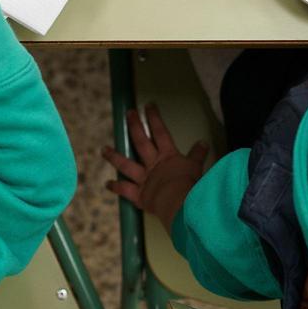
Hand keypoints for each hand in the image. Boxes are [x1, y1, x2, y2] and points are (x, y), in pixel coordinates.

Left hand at [103, 104, 208, 229]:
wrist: (178, 203)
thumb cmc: (189, 184)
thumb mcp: (197, 166)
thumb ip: (198, 155)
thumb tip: (204, 143)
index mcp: (168, 156)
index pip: (160, 132)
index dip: (154, 118)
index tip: (149, 105)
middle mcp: (152, 164)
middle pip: (141, 141)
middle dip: (134, 126)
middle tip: (128, 113)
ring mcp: (143, 179)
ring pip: (125, 165)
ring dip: (114, 157)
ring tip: (103, 149)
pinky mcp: (139, 195)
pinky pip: (125, 190)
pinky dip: (116, 187)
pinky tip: (107, 184)